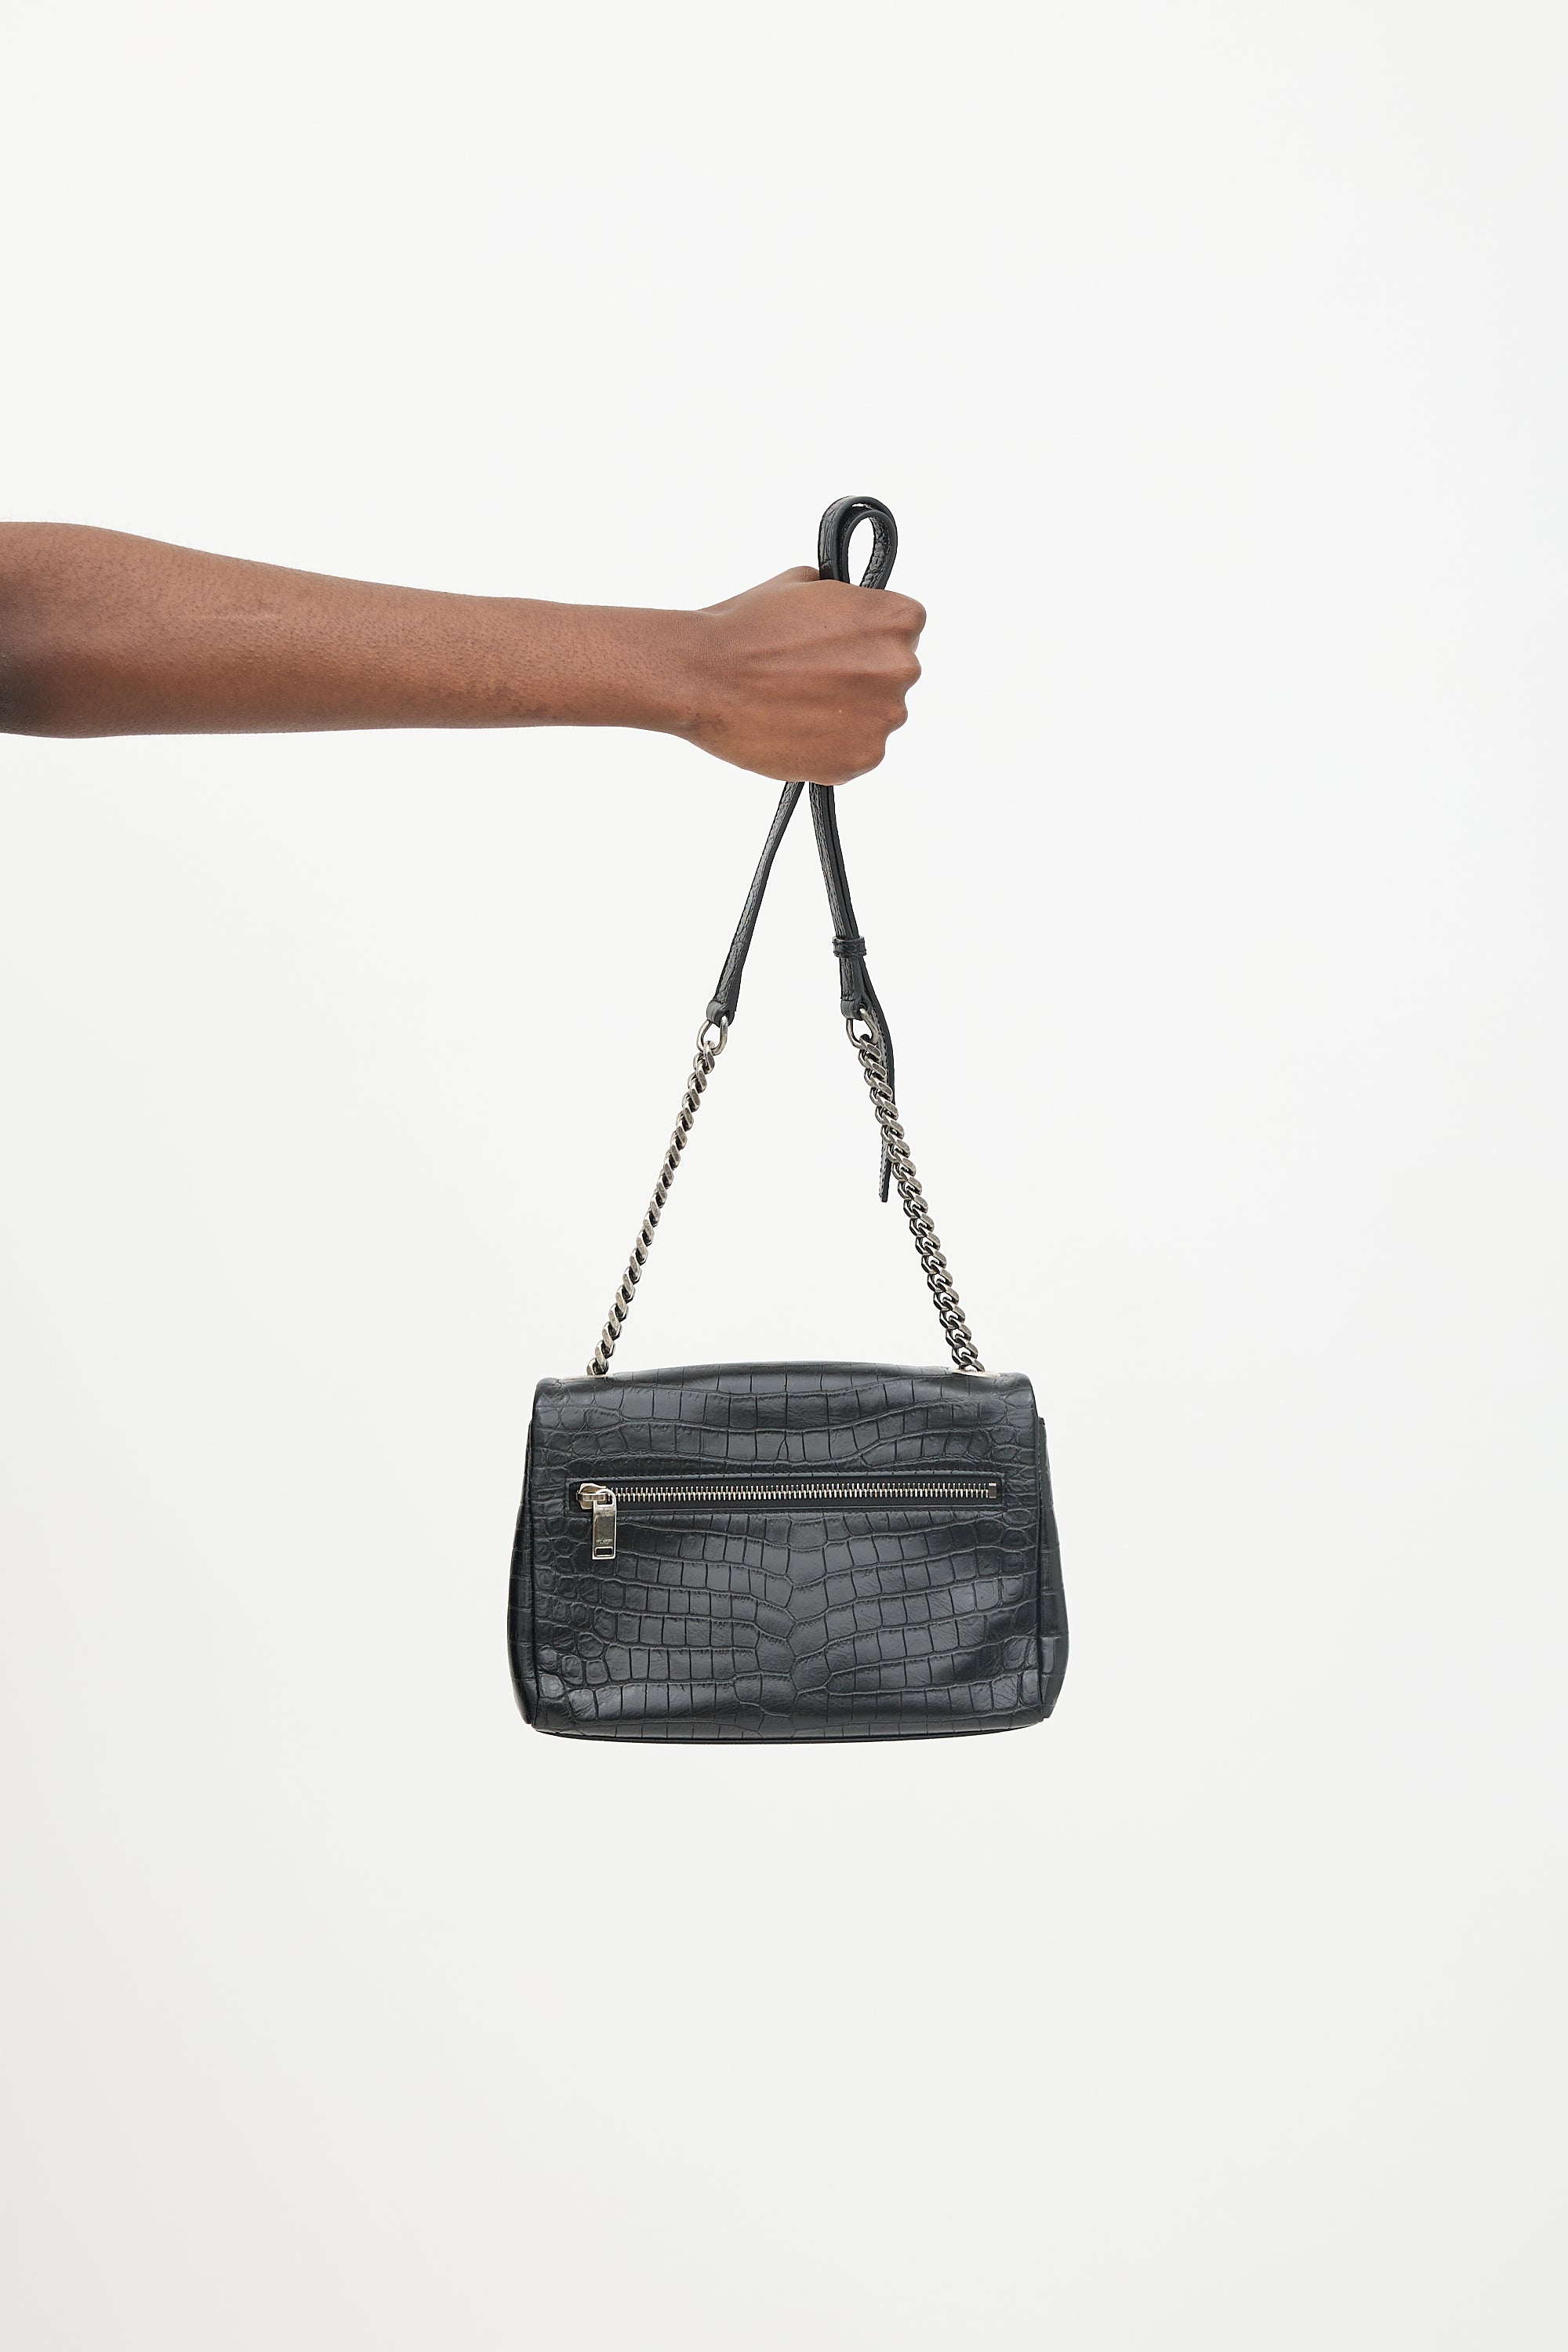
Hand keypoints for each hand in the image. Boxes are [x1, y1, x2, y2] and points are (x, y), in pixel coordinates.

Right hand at [677, 567, 924, 784]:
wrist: (705, 677)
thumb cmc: (745, 629)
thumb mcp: (804, 584)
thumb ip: (844, 600)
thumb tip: (849, 611)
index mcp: (897, 619)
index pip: (905, 627)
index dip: (868, 634)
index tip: (839, 643)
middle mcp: (901, 668)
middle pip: (894, 675)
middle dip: (860, 676)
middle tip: (812, 676)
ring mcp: (884, 718)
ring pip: (877, 717)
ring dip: (848, 713)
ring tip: (798, 704)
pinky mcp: (861, 760)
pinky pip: (858, 752)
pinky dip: (833, 746)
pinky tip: (797, 729)